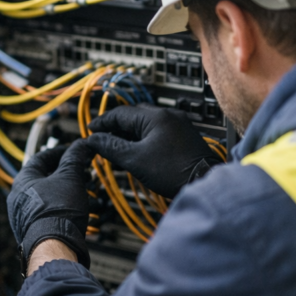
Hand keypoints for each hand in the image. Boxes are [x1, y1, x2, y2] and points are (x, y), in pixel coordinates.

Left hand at [7, 141, 94, 269]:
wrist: (54, 245)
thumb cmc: (57, 212)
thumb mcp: (70, 177)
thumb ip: (74, 158)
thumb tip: (80, 145)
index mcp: (23, 180)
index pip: (41, 157)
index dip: (60, 152)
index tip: (73, 152)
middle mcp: (19, 197)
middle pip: (45, 178)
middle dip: (67, 174)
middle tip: (82, 172)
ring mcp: (24, 215)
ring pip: (48, 196)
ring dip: (67, 191)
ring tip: (84, 192)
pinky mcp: (33, 230)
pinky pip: (49, 213)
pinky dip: (63, 208)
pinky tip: (77, 210)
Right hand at [88, 105, 220, 198]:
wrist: (204, 182)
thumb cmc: (174, 171)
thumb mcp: (135, 160)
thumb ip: (111, 147)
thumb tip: (93, 140)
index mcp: (156, 116)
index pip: (120, 113)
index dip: (102, 122)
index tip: (91, 131)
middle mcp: (169, 115)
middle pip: (133, 116)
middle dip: (115, 128)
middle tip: (102, 140)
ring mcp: (178, 125)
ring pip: (146, 124)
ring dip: (129, 134)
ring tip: (117, 149)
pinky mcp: (184, 136)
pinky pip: (158, 131)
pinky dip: (143, 138)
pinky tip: (137, 151)